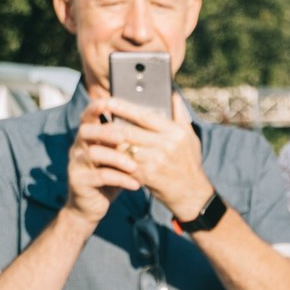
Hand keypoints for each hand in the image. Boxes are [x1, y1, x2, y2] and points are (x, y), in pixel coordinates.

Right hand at [64, 103, 142, 222]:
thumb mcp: (119, 158)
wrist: (91, 207)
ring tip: (135, 166)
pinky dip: (119, 179)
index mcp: (89, 138)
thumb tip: (153, 122)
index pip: (88, 117)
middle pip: (86, 131)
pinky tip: (136, 184)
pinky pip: (99, 177)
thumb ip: (127, 142)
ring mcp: (76, 165)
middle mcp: (79, 148)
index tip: (108, 101)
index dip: (95, 108)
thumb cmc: (111, 178)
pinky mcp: (79, 182)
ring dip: (116, 158)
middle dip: (107, 132)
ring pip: (92, 154)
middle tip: (125, 137)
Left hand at [108, 94, 214, 222]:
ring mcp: (155, 161)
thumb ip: (180, 115)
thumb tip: (172, 95)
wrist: (192, 194)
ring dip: (109, 143)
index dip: (123, 107)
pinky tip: (105, 155)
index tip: (108, 100)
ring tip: (98, 137)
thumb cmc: (189, 163)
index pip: (144, 116)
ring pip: (123, 147)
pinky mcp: (147, 175)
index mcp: (175, 132)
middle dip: (110, 126)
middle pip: (129, 131)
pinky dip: (113, 159)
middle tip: (97, 120)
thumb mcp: (190, 138)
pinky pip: (124, 163)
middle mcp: (166, 145)